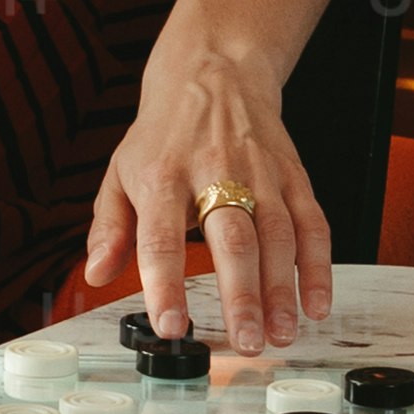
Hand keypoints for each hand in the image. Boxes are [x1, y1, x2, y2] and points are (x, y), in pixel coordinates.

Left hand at [72, 25, 329, 352]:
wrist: (213, 71)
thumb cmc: (164, 134)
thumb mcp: (121, 171)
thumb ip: (110, 228)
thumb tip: (95, 274)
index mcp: (162, 177)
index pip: (161, 237)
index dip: (164, 283)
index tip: (170, 324)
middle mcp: (214, 173)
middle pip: (232, 240)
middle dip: (241, 296)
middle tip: (245, 343)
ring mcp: (260, 174)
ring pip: (277, 237)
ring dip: (281, 291)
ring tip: (280, 335)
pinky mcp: (293, 176)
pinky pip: (312, 224)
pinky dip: (318, 268)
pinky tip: (316, 304)